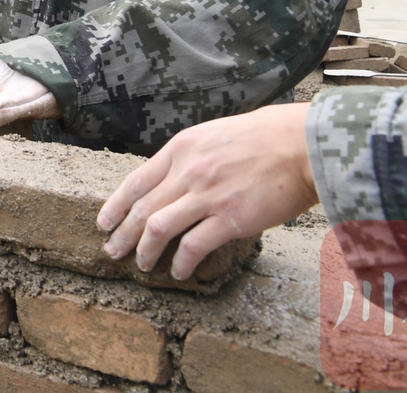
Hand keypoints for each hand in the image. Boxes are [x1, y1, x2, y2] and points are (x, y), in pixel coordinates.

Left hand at [98, 103, 316, 278]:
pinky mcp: (230, 219)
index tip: (104, 222)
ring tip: (142, 265)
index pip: (135, 181)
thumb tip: (175, 177)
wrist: (302, 144)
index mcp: (180, 149)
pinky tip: (179, 272)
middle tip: (111, 251)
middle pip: (142, 208)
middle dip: (122, 234)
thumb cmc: (265, 137)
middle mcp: (187, 172)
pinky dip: (181, 262)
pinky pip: (193, 246)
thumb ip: (191, 156)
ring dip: (145, 251)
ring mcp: (207, 195)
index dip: (115, 205)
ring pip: (158, 228)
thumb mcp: (213, 134)